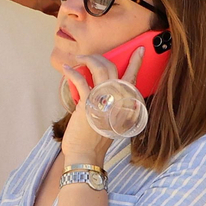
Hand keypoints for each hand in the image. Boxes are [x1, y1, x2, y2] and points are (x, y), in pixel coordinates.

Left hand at [57, 48, 144, 165]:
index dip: (136, 63)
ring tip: (78, 59)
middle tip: (89, 58)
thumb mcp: (111, 121)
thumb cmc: (96, 140)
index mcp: (125, 104)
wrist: (87, 154)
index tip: (139, 50)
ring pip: (99, 68)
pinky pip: (80, 80)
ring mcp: (103, 99)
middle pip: (112, 68)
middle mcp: (117, 99)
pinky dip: (72, 72)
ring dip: (87, 60)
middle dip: (99, 58)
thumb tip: (101, 89)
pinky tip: (67, 69)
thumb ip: (111, 105)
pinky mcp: (88, 102)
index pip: (132, 79)